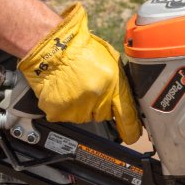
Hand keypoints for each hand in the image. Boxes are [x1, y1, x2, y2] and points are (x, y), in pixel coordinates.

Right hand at [17, 3, 142, 140]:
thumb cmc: (81, 50)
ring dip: (82, 106)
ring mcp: (76, 107)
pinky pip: (66, 116)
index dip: (131, 129)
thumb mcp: (111, 61)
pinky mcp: (58, 112)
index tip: (132, 136)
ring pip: (85, 117)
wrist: (52, 48)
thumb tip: (126, 101)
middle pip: (104, 115)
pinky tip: (64, 91)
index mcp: (112, 84)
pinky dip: (65, 108)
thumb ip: (119, 83)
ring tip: (75, 87)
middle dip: (100, 104)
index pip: (126, 115)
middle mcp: (95, 98)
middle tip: (89, 87)